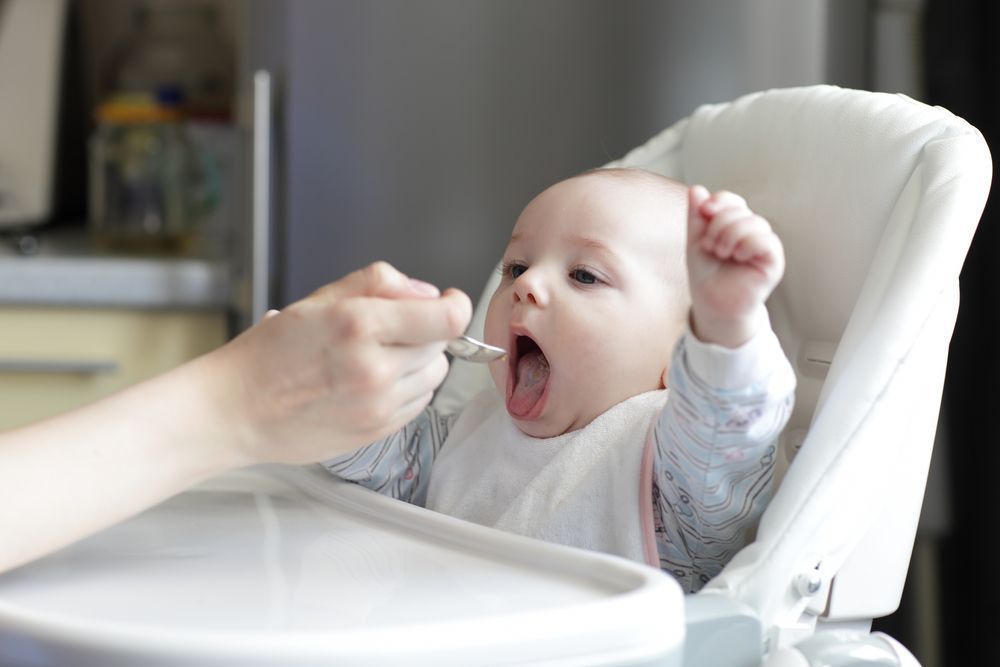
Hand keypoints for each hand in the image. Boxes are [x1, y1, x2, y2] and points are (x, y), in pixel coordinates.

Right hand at [203, 261, 471, 464]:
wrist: (237, 410)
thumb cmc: (270, 353)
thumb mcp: (319, 299)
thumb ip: (379, 283)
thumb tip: (427, 293)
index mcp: (359, 326)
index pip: (447, 318)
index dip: (454, 305)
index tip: (447, 301)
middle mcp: (374, 369)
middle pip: (441, 345)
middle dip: (424, 331)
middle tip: (387, 331)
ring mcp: (378, 406)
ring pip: (435, 376)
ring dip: (418, 363)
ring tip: (377, 359)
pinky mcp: (378, 432)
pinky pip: (418, 403)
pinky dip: (406, 389)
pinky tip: (371, 383)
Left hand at [686, 185, 784, 346]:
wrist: (712, 303)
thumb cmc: (707, 274)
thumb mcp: (696, 241)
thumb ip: (696, 217)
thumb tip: (697, 189)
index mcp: (734, 224)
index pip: (732, 200)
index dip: (719, 201)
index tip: (703, 211)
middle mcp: (752, 231)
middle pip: (740, 210)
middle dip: (719, 224)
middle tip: (710, 246)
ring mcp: (765, 245)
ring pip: (754, 222)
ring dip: (730, 235)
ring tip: (721, 253)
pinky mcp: (774, 260)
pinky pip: (766, 241)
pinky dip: (747, 245)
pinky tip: (738, 257)